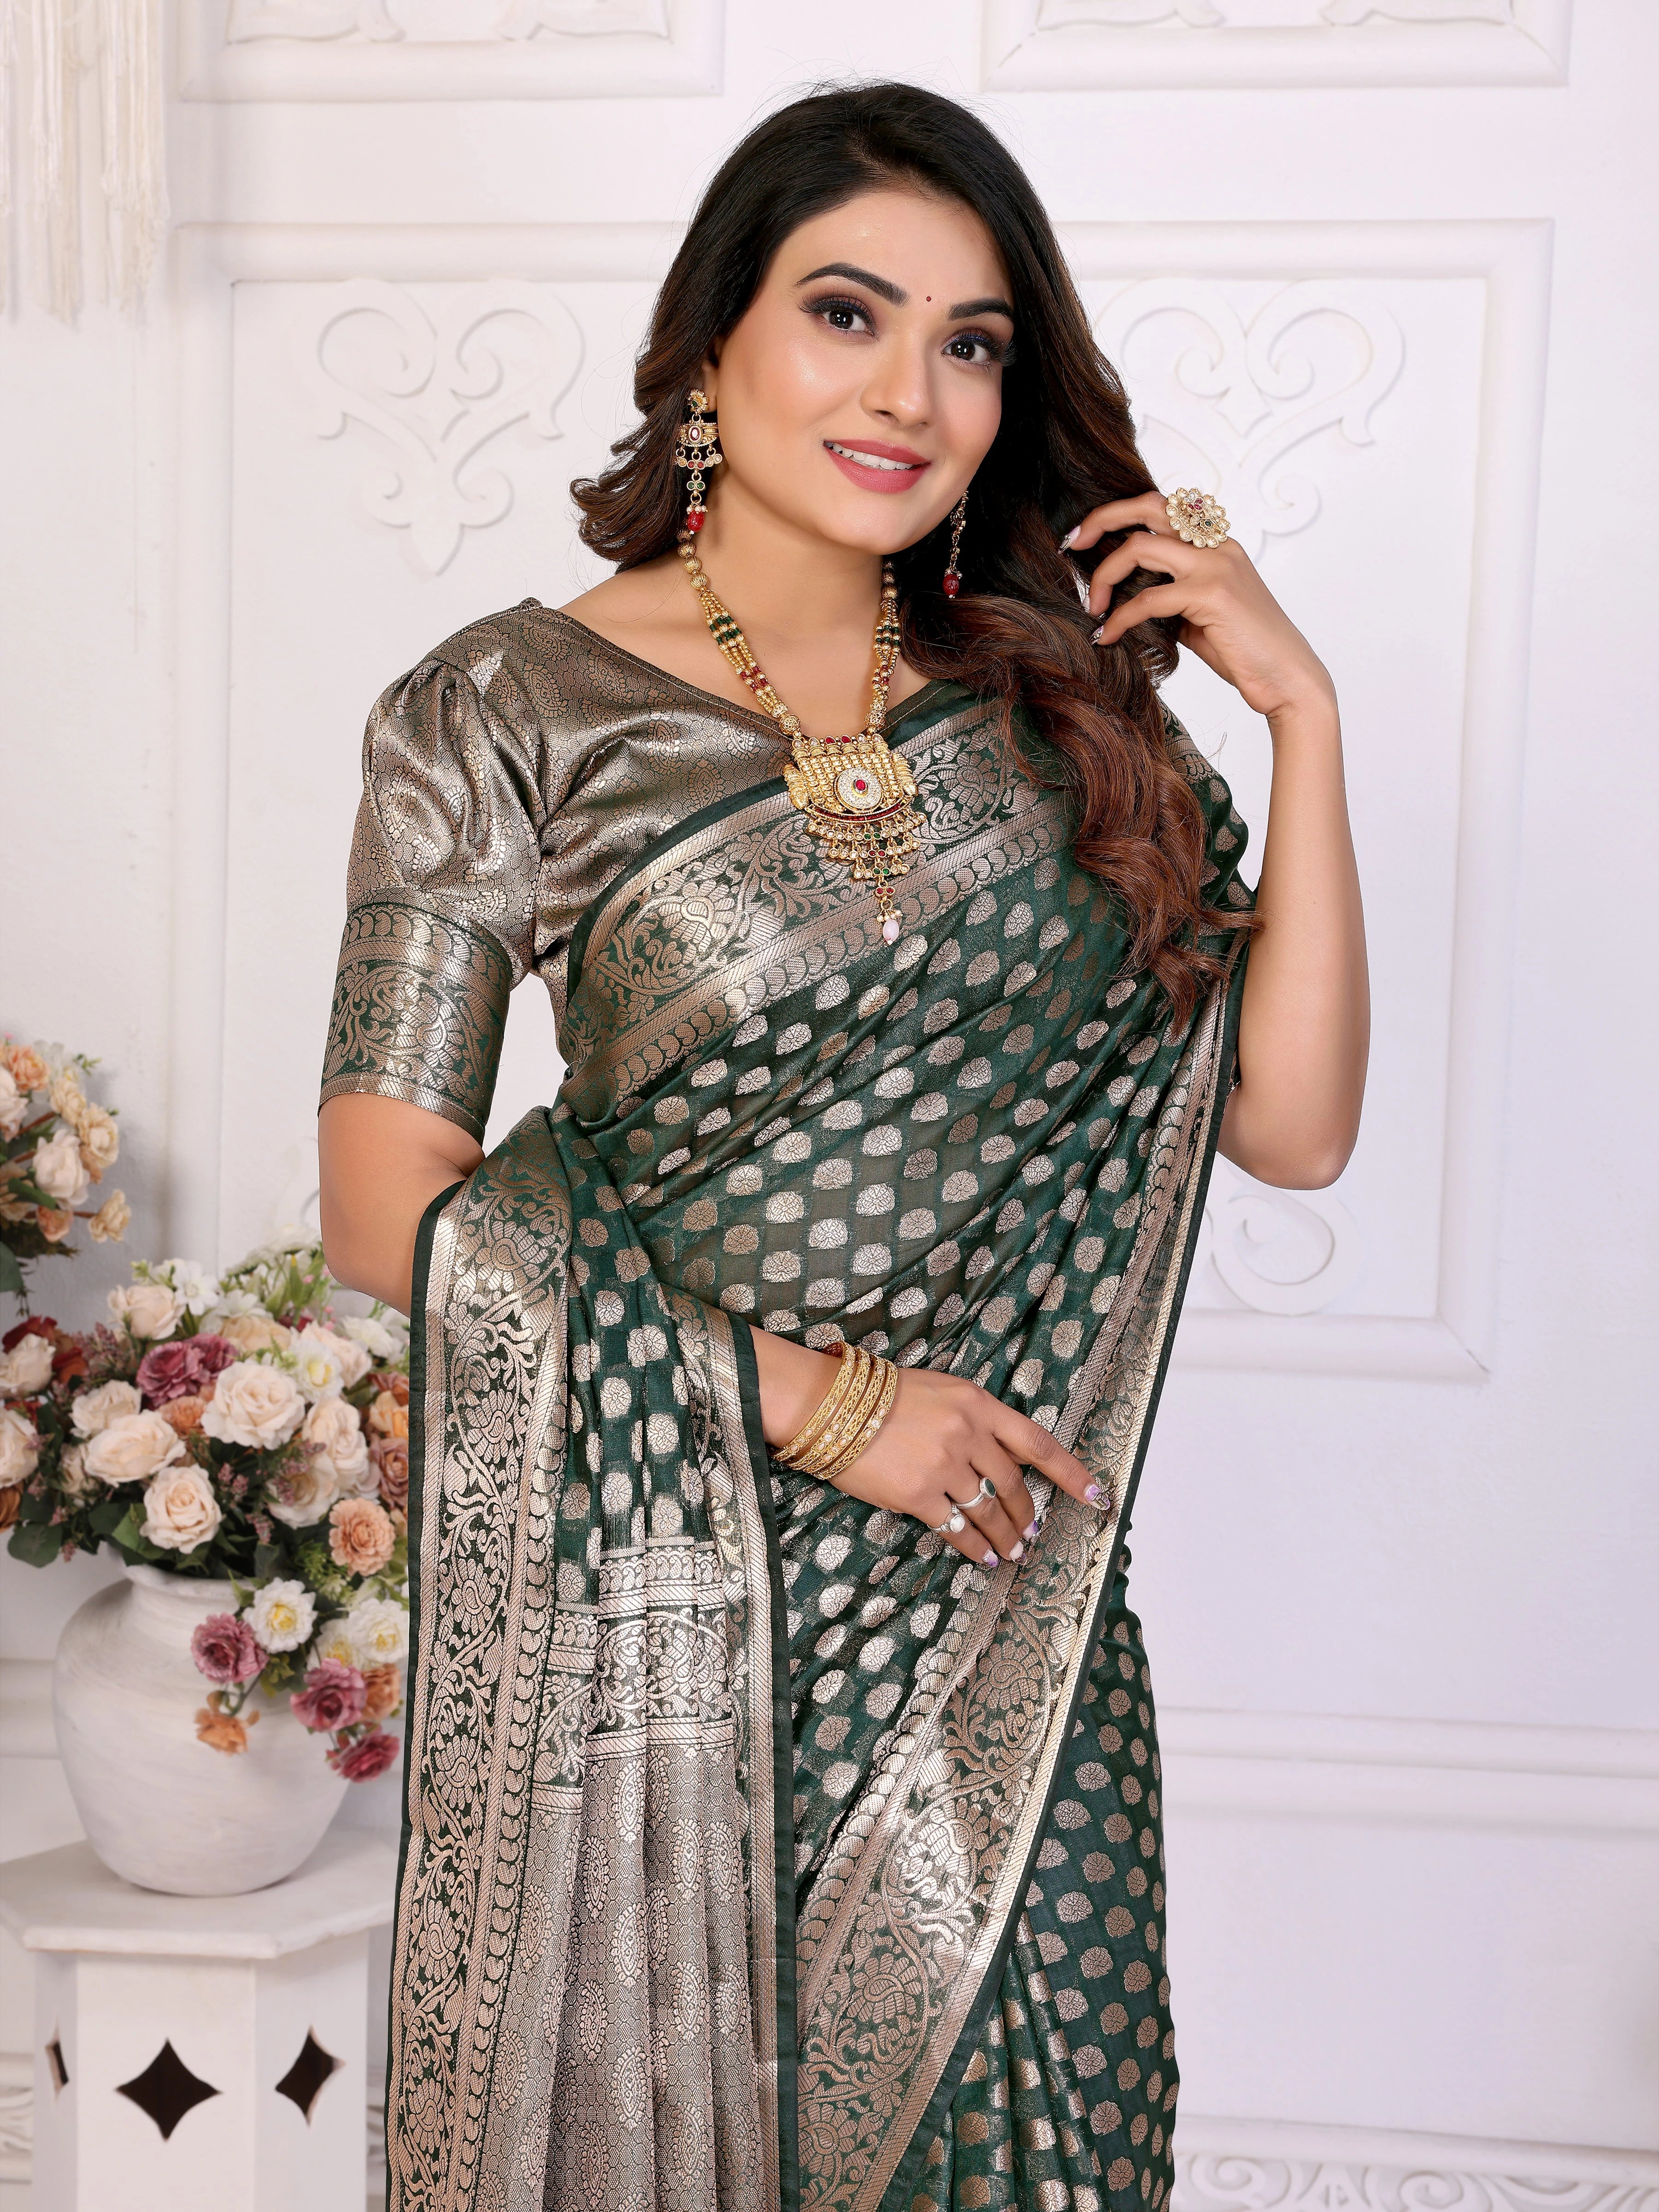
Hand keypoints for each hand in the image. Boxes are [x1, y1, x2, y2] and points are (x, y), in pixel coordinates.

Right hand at [752, 1330, 1100, 1569]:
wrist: (830, 1405)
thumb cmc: (881, 1395)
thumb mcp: (940, 1391)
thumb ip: (974, 1420)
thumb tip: (1001, 1457)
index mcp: (977, 1403)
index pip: (1038, 1443)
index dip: (1072, 1473)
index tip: (1097, 1496)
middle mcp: (968, 1433)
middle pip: (1014, 1485)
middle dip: (1029, 1515)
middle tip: (1033, 1533)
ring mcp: (944, 1465)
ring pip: (990, 1511)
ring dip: (1007, 1536)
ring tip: (1014, 1551)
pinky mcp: (917, 1493)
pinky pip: (957, 1529)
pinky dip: (976, 1548)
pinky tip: (984, 1557)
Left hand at [1068, 491, 1335, 724]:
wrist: (1287, 678)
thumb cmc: (1245, 650)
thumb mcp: (1200, 614)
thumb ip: (1171, 595)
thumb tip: (1128, 596)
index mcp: (1217, 543)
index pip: (1162, 506)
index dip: (1119, 513)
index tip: (1085, 537)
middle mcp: (1217, 544)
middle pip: (1150, 505)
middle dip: (1103, 518)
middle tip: (1071, 543)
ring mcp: (1215, 565)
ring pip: (1141, 547)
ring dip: (1105, 575)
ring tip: (1093, 607)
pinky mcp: (1211, 594)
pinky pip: (1148, 599)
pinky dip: (1120, 618)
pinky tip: (1106, 637)